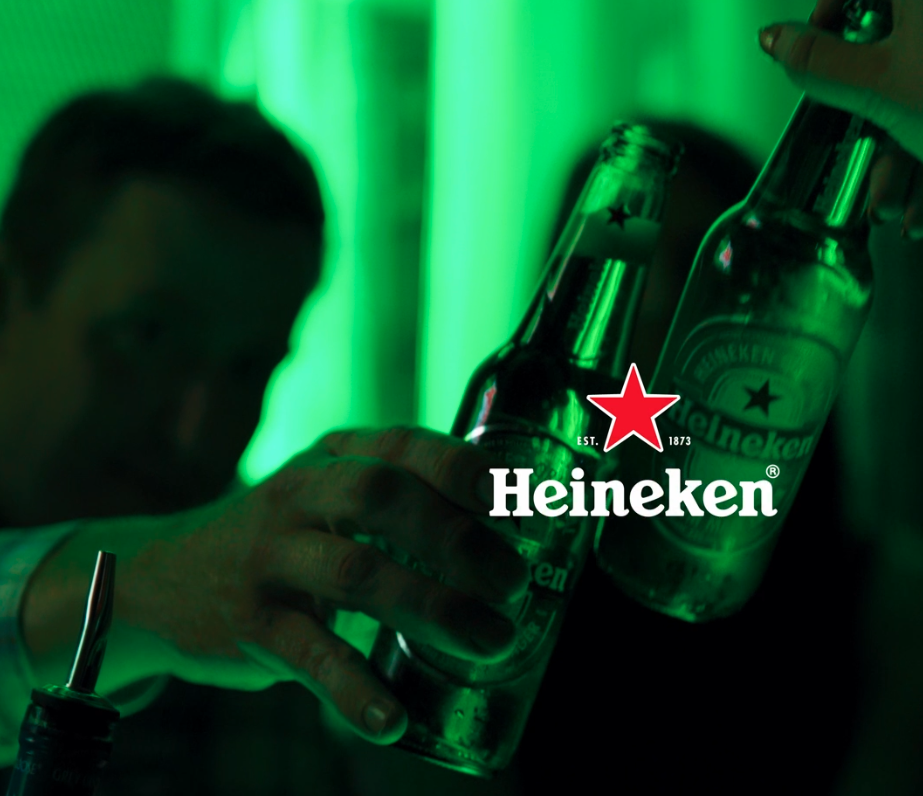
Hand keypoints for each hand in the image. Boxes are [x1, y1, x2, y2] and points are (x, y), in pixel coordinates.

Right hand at [25, 427, 529, 744]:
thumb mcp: (331, 493)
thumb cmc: (285, 534)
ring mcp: (271, 558)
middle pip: (384, 497)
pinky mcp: (252, 624)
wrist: (160, 577)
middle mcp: (301, 496)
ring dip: (433, 607)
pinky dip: (355, 690)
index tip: (519, 500)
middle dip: (458, 537)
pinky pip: (312, 657)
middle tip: (513, 581)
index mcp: (333, 459)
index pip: (404, 445)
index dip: (465, 468)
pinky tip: (394, 718)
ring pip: (357, 573)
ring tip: (490, 639)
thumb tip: (518, 522)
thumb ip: (404, 495)